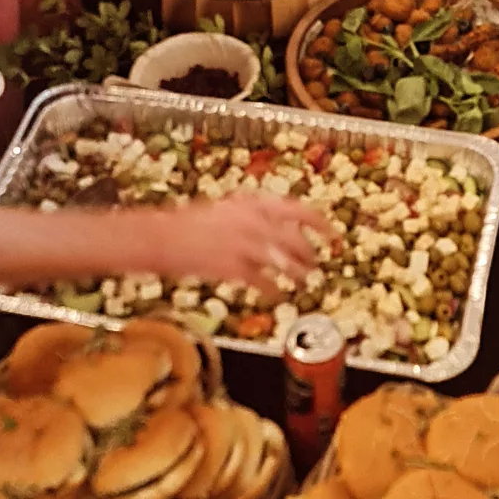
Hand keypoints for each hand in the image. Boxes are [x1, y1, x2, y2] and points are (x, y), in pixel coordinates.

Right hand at [151, 196, 334, 289]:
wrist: (163, 237)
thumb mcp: (228, 207)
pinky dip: (274, 291)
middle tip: (317, 264)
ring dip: (299, 274)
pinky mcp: (234, 268)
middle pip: (297, 240)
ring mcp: (245, 245)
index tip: (335, 235)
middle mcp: (254, 221)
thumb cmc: (191, 221)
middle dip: (311, 255)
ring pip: (286, 263)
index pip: (299, 210)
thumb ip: (254, 212)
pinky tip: (277, 295)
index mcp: (254, 203)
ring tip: (304, 281)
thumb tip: (276, 218)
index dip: (321, 223)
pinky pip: (265, 283)